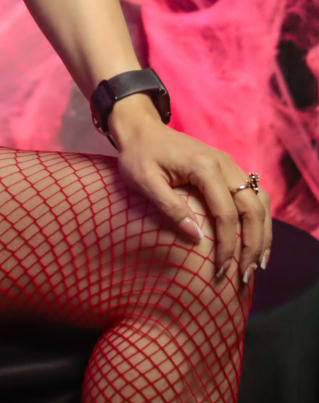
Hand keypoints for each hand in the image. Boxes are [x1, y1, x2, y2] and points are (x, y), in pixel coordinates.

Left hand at [110, 99, 271, 286]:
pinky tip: (256, 239)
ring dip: (263, 232)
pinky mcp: (228, 169)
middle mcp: (225, 164)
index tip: (221, 270)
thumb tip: (197, 238)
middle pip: (252, 208)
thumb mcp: (145, 182)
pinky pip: (253, 194)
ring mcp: (229, 164)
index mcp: (205, 166)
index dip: (227, 245)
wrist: (141, 129)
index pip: (226, 213)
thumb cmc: (139, 155)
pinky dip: (259, 218)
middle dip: (254, 244)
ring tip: (258, 262)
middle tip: (247, 273)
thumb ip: (170, 208)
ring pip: (260, 201)